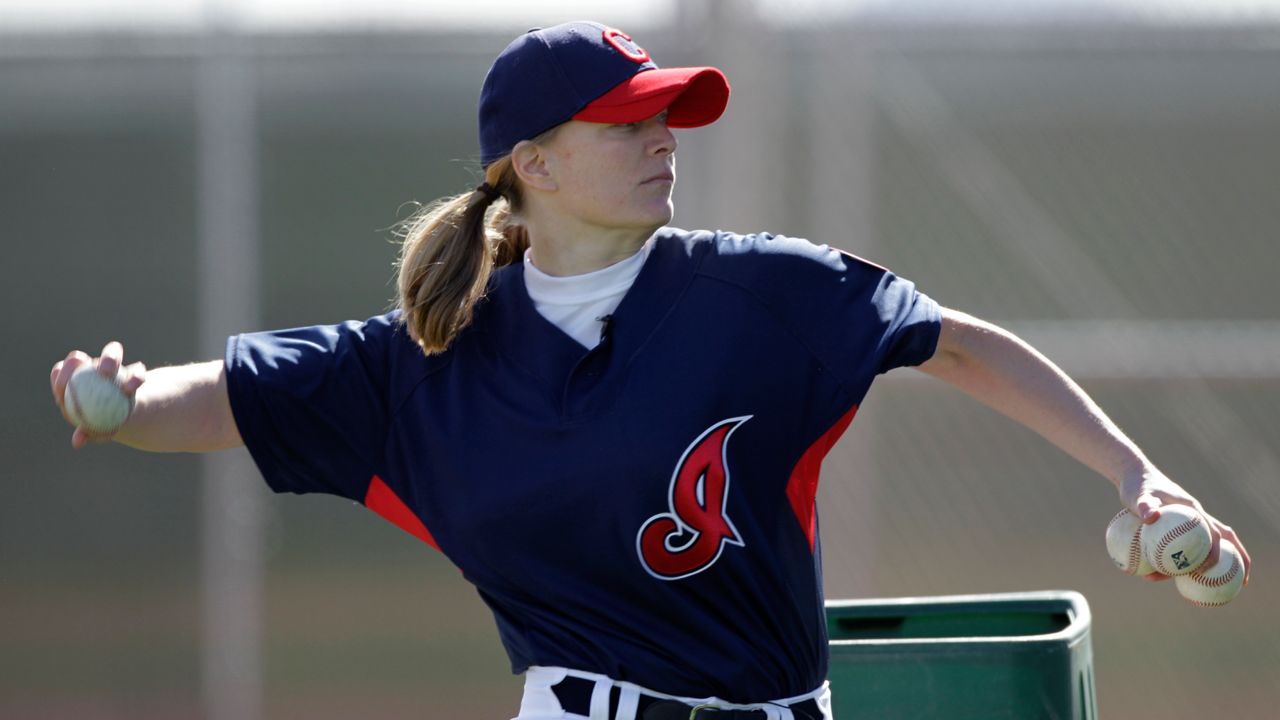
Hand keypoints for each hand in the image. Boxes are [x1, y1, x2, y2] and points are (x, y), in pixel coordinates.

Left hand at [50, 341, 146, 448]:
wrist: (126, 415)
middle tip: (75, 374)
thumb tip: (78, 442)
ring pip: (111, 352)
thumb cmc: (102, 423)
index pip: (60, 371)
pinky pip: (136, 371)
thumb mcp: (94, 430)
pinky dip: (134, 378)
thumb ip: (86, 432)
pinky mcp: (133, 369)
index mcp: (72, 378)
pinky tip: (131, 389)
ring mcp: (112, 365)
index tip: (63, 391)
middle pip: (78, 357)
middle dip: (76, 361)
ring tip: (108, 374)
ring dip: (109, 359)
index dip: (59, 377)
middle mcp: (88, 367)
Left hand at [1119, 467, 1250, 585]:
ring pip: (1204, 548)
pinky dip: (1182, 562)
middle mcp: (1195, 519)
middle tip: (1233, 585)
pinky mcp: (1177, 528)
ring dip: (1205, 567)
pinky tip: (1170, 577)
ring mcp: (1188, 524)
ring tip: (1200, 590)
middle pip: (1221, 543)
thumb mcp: (1138, 496)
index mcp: (1193, 511)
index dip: (1219, 552)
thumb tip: (1150, 516)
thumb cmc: (1138, 486)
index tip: (1210, 569)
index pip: (1214, 533)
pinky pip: (1184, 548)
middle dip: (1232, 562)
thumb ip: (1145, 505)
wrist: (1134, 477)